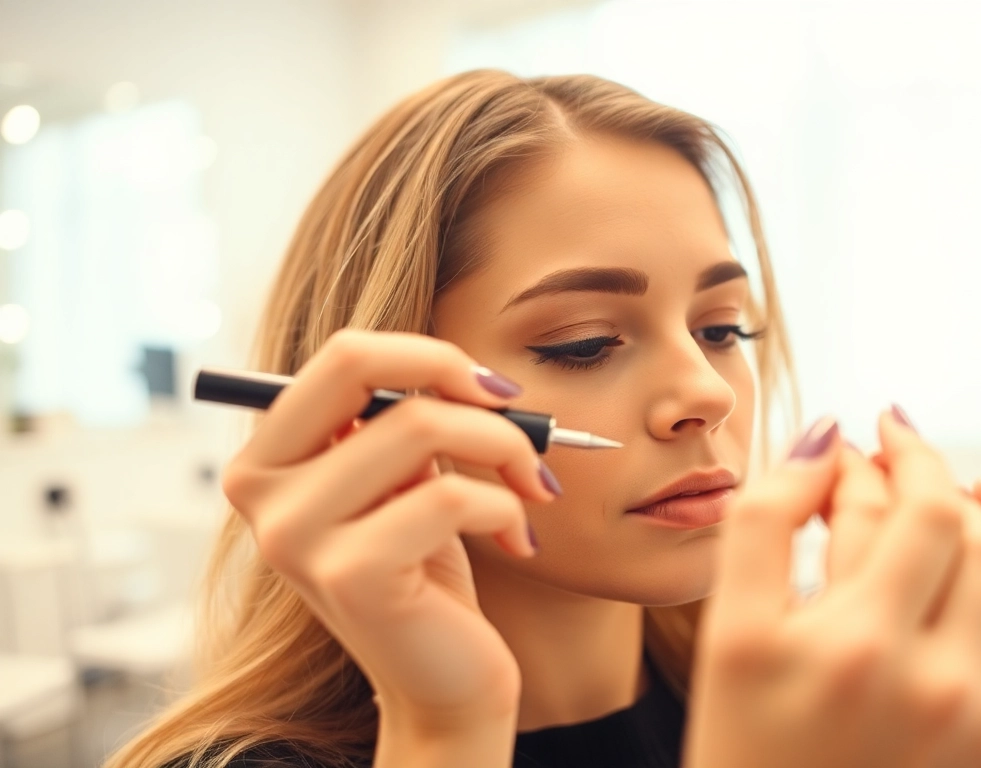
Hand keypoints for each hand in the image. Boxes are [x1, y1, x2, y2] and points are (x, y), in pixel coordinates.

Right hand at [219, 330, 555, 741]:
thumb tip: (462, 367)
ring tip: (531, 490)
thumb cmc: (427, 571)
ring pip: (423, 426)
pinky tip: (519, 537)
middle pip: (369, 371)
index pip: (341, 354)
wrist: (442, 682)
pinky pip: (453, 496)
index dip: (428, 356)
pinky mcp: (351, 575)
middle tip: (523, 428)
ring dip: (505, 451)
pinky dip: (507, 507)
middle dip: (466, 389)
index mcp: (266, 458)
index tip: (491, 389)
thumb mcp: (403, 481)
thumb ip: (402, 420)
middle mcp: (261, 492)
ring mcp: (296, 535)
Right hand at [684, 410, 980, 767]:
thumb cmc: (750, 746)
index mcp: (860, 644)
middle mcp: (942, 683)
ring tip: (926, 514)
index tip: (867, 440)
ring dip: (976, 528)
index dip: (895, 454)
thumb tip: (826, 435)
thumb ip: (764, 520)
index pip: (916, 504)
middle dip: (934, 480)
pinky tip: (960, 578)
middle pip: (974, 532)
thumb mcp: (731, 633)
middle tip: (893, 463)